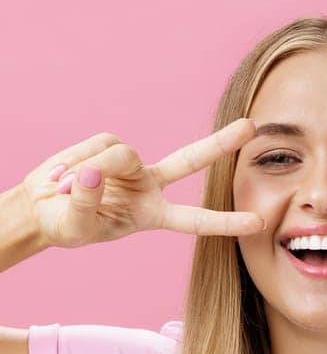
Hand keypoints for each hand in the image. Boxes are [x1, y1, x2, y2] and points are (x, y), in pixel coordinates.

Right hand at [19, 120, 264, 248]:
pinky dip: (74, 161)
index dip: (226, 222)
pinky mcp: (109, 146)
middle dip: (220, 143)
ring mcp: (131, 165)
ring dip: (90, 169)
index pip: (196, 220)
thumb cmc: (65, 225)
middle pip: (190, 161)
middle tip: (251, 126)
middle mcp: (150, 187)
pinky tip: (62, 176)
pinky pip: (96, 147)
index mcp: (153, 216)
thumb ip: (85, 205)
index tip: (259, 223)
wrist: (41, 208)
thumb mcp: (74, 227)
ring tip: (63, 189)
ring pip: (120, 155)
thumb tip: (92, 174)